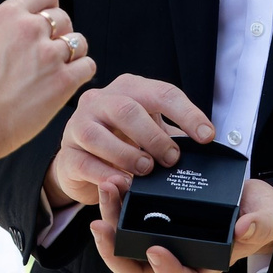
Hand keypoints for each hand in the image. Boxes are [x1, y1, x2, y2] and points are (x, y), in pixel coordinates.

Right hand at [0, 0, 95, 156]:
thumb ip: (7, 30)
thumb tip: (31, 26)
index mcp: (7, 15)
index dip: (49, 7)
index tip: (46, 24)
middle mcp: (30, 28)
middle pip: (63, 18)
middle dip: (58, 35)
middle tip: (45, 58)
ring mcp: (49, 54)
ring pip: (78, 42)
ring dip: (71, 54)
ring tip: (56, 72)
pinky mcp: (64, 81)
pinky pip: (88, 66)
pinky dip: (80, 74)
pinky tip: (66, 84)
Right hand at [43, 74, 216, 208]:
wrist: (82, 165)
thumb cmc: (122, 144)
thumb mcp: (150, 134)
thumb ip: (171, 137)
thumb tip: (203, 149)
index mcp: (128, 89)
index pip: (162, 93)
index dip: (187, 114)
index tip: (206, 136)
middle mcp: (100, 101)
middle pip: (126, 108)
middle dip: (153, 135)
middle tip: (172, 159)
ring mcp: (78, 126)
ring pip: (97, 133)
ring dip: (127, 154)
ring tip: (146, 171)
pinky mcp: (67, 155)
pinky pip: (83, 162)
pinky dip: (105, 175)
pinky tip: (122, 184)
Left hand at [88, 174, 272, 272]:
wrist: (247, 195)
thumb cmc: (257, 213)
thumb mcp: (268, 216)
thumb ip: (261, 224)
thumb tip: (243, 229)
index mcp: (205, 265)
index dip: (168, 272)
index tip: (155, 251)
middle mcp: (178, 257)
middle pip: (138, 271)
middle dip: (114, 252)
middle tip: (102, 227)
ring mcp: (161, 239)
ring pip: (125, 244)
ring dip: (110, 220)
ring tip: (108, 190)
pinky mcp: (152, 220)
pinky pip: (127, 220)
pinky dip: (117, 203)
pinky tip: (116, 181)